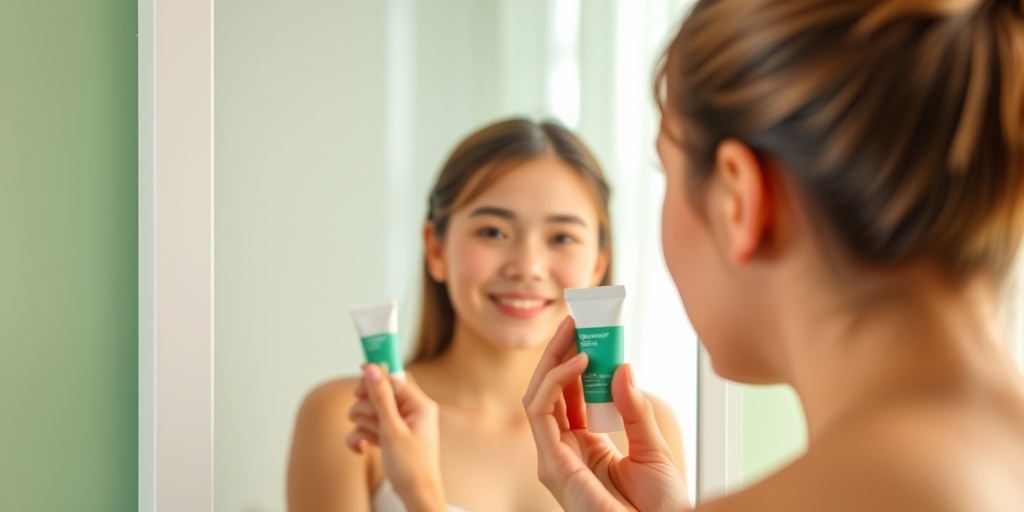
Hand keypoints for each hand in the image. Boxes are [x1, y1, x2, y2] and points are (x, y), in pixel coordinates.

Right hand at [346, 366, 445, 511]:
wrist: (415, 496)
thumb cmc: (411, 466)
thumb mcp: (392, 430)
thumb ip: (381, 397)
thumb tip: (372, 369)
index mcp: (419, 404)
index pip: (393, 378)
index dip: (374, 379)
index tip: (358, 382)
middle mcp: (410, 411)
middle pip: (377, 393)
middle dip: (367, 408)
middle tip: (371, 422)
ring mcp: (399, 424)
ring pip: (369, 411)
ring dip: (363, 425)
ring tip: (370, 440)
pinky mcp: (389, 436)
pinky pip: (367, 428)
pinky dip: (361, 437)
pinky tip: (362, 449)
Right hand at [523, 317, 688, 511]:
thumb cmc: (659, 509)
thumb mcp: (653, 450)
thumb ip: (635, 410)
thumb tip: (623, 368)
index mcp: (584, 449)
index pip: (570, 397)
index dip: (575, 363)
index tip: (590, 333)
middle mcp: (564, 453)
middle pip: (550, 393)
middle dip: (560, 353)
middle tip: (576, 321)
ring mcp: (554, 459)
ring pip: (538, 396)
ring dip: (554, 358)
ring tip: (575, 331)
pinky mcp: (551, 465)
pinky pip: (541, 411)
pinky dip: (556, 381)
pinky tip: (580, 361)